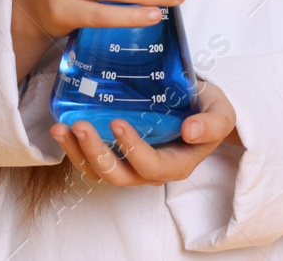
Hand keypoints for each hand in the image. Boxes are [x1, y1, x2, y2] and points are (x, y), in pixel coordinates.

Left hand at [50, 81, 237, 186]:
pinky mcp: (116, 154)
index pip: (151, 166)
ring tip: (61, 129)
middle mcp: (150, 171)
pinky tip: (63, 129)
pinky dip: (74, 149)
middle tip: (80, 125)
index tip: (117, 122)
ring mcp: (130, 165)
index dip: (133, 150)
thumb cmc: (209, 110)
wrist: (199, 107)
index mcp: (177, 164)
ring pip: (100, 172)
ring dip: (78, 153)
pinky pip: (92, 161)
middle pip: (118, 175)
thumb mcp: (221, 112)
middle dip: (96, 153)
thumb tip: (191, 130)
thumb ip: (212, 123)